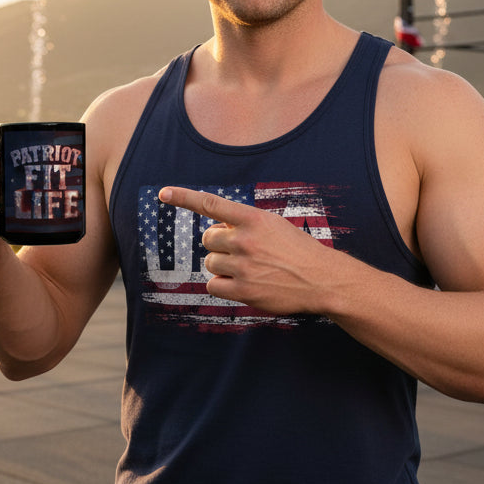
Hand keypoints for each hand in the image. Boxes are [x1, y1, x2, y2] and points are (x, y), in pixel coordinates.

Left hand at [157, 186, 338, 314]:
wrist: (321, 279)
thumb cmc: (296, 250)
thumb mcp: (272, 225)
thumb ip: (243, 222)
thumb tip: (215, 224)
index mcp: (253, 219)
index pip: (211, 204)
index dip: (184, 197)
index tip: (163, 193)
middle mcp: (245, 240)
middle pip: (208, 239)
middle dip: (219, 244)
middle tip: (243, 251)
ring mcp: (243, 266)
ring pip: (210, 263)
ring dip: (222, 266)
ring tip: (249, 269)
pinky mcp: (243, 290)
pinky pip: (213, 286)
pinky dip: (222, 286)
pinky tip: (243, 284)